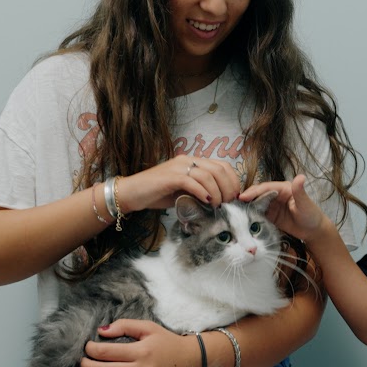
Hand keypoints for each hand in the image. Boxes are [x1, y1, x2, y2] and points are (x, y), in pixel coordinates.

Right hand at [115, 156, 240, 212]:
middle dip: (229, 188)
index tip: (235, 197)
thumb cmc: (157, 194)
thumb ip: (200, 191)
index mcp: (193, 161)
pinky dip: (203, 193)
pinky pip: (193, 182)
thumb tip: (219, 201)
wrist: (132, 193)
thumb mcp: (184, 191)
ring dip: (217, 193)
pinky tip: (207, 202)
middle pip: (219, 169)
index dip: (233, 181)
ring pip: (208, 176)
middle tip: (229, 203)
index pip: (223, 165)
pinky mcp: (170, 177)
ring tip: (218, 205)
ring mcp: (179, 167)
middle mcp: (187, 160)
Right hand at [240, 175, 328, 241]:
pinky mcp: (270, 216)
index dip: (254, 191)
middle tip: (233, 204)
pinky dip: (250, 215)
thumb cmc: (311, 215)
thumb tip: (300, 177)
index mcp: (283, 188)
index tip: (243, 197)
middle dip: (246, 198)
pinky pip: (258, 214)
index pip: (266, 187)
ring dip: (246, 206)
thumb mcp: (305, 204)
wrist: (313, 231)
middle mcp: (276, 195)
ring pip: (256, 203)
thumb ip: (300, 191)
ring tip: (233, 211)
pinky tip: (241, 218)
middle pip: (258, 194)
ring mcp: (272, 206)